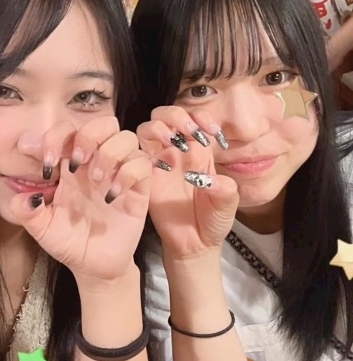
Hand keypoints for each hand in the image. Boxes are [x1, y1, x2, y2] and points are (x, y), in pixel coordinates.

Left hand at [8, 116, 151, 281]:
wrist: (92, 266)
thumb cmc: (67, 241)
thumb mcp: (41, 227)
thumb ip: (26, 210)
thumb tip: (23, 196)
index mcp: (70, 165)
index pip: (67, 130)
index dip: (55, 137)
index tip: (45, 165)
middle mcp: (96, 163)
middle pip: (103, 123)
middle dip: (88, 135)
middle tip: (76, 163)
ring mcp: (119, 174)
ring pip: (126, 137)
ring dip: (108, 153)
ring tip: (96, 180)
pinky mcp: (138, 190)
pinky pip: (142, 164)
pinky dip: (128, 174)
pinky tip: (113, 194)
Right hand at [137, 105, 238, 258]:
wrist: (195, 245)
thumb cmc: (213, 220)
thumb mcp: (228, 204)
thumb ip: (225, 190)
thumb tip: (211, 181)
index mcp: (200, 150)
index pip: (195, 117)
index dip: (201, 116)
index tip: (210, 131)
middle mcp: (177, 151)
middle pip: (166, 115)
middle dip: (175, 115)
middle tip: (187, 130)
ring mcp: (158, 163)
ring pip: (147, 129)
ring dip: (158, 128)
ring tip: (171, 141)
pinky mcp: (143, 178)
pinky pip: (133, 156)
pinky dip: (140, 152)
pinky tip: (156, 165)